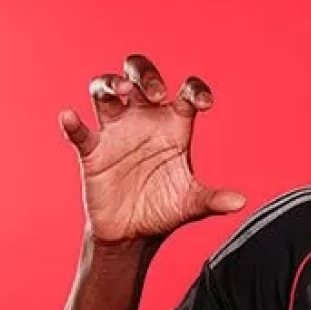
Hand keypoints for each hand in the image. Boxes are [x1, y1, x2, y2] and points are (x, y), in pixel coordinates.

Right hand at [59, 54, 244, 243]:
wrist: (133, 234)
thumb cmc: (165, 209)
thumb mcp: (192, 204)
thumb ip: (213, 199)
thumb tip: (240, 202)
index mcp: (174, 126)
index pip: (186, 93)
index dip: (195, 90)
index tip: (203, 104)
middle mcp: (144, 120)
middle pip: (140, 77)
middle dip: (147, 75)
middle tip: (155, 92)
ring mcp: (116, 131)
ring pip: (105, 90)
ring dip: (110, 83)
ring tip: (120, 90)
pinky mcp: (92, 151)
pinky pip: (79, 132)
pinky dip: (72, 123)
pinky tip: (70, 117)